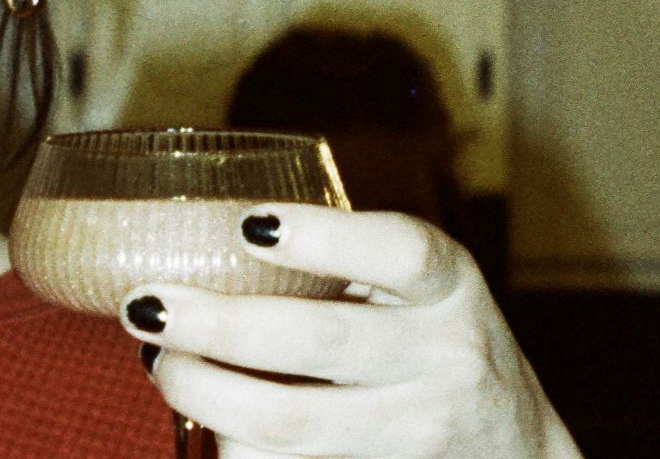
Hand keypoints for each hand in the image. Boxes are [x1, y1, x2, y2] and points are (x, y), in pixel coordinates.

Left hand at [120, 203, 581, 458]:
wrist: (514, 451)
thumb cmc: (432, 344)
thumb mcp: (418, 290)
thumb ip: (344, 263)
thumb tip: (199, 230)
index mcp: (449, 287)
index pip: (400, 252)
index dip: (323, 237)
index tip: (249, 224)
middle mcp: (446, 356)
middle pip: (320, 339)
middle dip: (217, 323)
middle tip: (145, 305)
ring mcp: (420, 430)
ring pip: (292, 421)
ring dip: (204, 392)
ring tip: (159, 363)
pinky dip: (234, 447)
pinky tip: (203, 421)